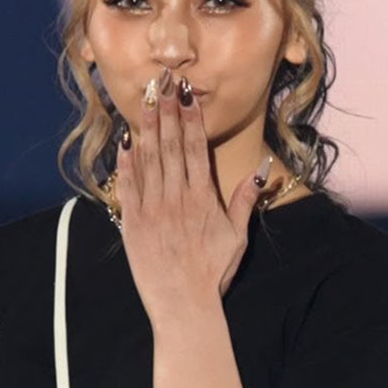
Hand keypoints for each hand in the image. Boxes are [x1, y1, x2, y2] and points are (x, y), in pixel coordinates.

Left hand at [113, 68, 269, 327]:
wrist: (184, 304)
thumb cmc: (213, 272)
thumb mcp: (238, 237)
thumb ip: (246, 201)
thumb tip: (260, 172)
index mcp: (203, 197)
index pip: (195, 148)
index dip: (191, 118)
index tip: (188, 94)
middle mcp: (177, 196)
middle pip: (170, 145)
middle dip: (167, 111)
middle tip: (163, 83)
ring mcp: (153, 208)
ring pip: (149, 159)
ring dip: (146, 127)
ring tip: (145, 100)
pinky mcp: (134, 223)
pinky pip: (129, 185)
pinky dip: (127, 162)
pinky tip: (126, 142)